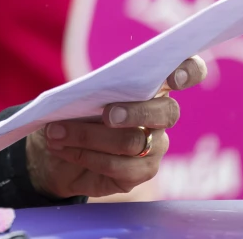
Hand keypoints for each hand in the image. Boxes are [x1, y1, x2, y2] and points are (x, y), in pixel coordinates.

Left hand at [26, 56, 206, 198]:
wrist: (53, 149)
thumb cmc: (72, 111)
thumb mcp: (78, 95)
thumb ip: (92, 91)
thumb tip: (91, 96)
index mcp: (152, 84)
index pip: (188, 71)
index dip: (188, 72)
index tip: (172, 78)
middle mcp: (161, 114)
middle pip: (167, 112)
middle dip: (136, 112)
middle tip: (107, 115)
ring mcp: (155, 145)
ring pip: (134, 142)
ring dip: (89, 137)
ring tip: (56, 133)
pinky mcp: (142, 172)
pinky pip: (120, 167)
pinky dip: (87, 156)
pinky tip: (65, 150)